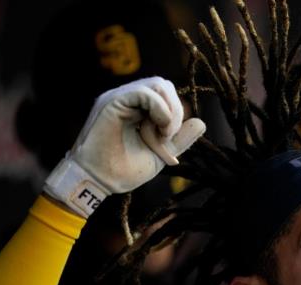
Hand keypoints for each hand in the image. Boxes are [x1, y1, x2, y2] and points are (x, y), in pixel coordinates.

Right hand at [44, 76, 205, 216]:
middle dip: (176, 110)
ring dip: (169, 111)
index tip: (169, 139)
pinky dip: (159, 109)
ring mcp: (119, 97)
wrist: (98, 182)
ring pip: (158, 85)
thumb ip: (179, 139)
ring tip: (163, 134)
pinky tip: (158, 128)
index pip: (166, 94)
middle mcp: (127, 98)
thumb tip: (202, 122)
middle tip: (168, 135)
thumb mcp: (160, 154)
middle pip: (164, 85)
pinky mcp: (112, 101)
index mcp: (136, 108)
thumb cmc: (122, 171)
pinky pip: (144, 92)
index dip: (176, 113)